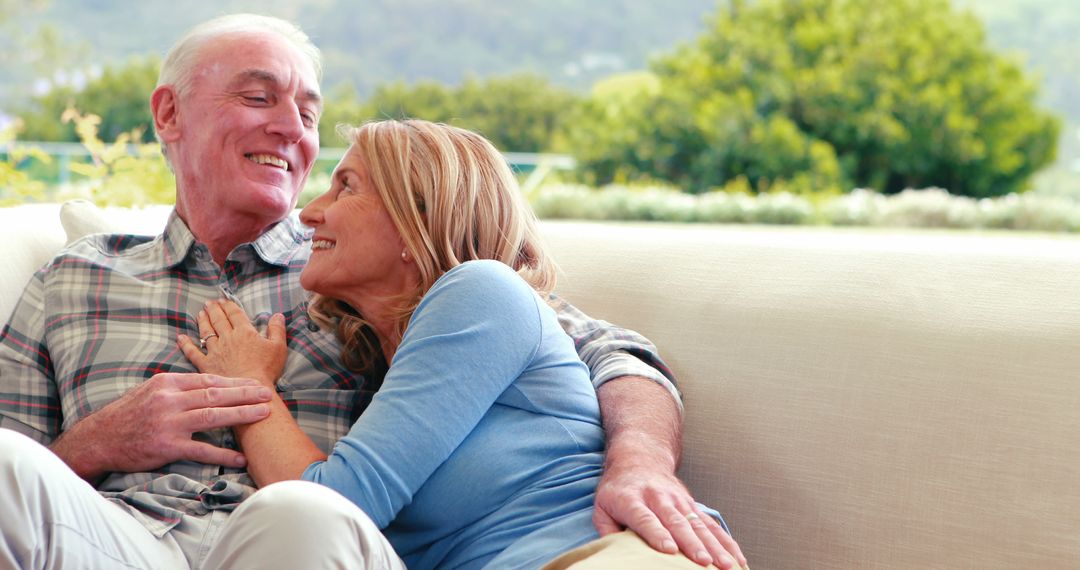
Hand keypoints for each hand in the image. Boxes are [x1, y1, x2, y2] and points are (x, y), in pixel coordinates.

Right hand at [50, 373, 272, 480]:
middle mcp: (170, 400)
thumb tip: (207, 383)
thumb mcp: (151, 390)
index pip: (209, 379)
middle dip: (246, 393)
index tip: (255, 382)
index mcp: (168, 383)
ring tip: (263, 414)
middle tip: (268, 394)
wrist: (99, 439)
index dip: (235, 381)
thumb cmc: (128, 414)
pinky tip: (240, 457)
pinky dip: (223, 454)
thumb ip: (179, 387)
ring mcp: (169, 423)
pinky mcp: (167, 446)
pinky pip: (201, 450)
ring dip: (242, 415)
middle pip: (216, 394)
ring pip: (214, 416)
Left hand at [177, 299, 286, 386]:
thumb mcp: (279, 347)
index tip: (224, 300)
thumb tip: (277, 314)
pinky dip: (186, 344)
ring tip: (200, 314)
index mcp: (244, 332)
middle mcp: (227, 338)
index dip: (229, 305)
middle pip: (218, 320)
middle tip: (209, 303)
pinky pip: (193, 352)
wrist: (251, 390)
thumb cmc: (267, 369)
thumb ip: (277, 329)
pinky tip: (181, 338)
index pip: (234, 313)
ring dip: (202, 321)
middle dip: (214, 310)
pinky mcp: (206, 365)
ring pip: (206, 332)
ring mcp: (215, 351)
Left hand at [593, 462, 747, 568]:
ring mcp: (679, 500)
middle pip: (676, 522)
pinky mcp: (692, 505)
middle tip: (703, 562)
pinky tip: (736, 558)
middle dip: (691, 543)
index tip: (668, 550)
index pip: (645, 518)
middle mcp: (658, 498)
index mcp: (632, 499)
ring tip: (726, 565)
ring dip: (714, 546)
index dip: (656, 534)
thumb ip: (607, 531)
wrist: (640, 459)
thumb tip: (616, 553)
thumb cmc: (617, 490)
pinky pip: (712, 525)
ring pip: (698, 524)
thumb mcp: (602, 507)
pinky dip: (726, 542)